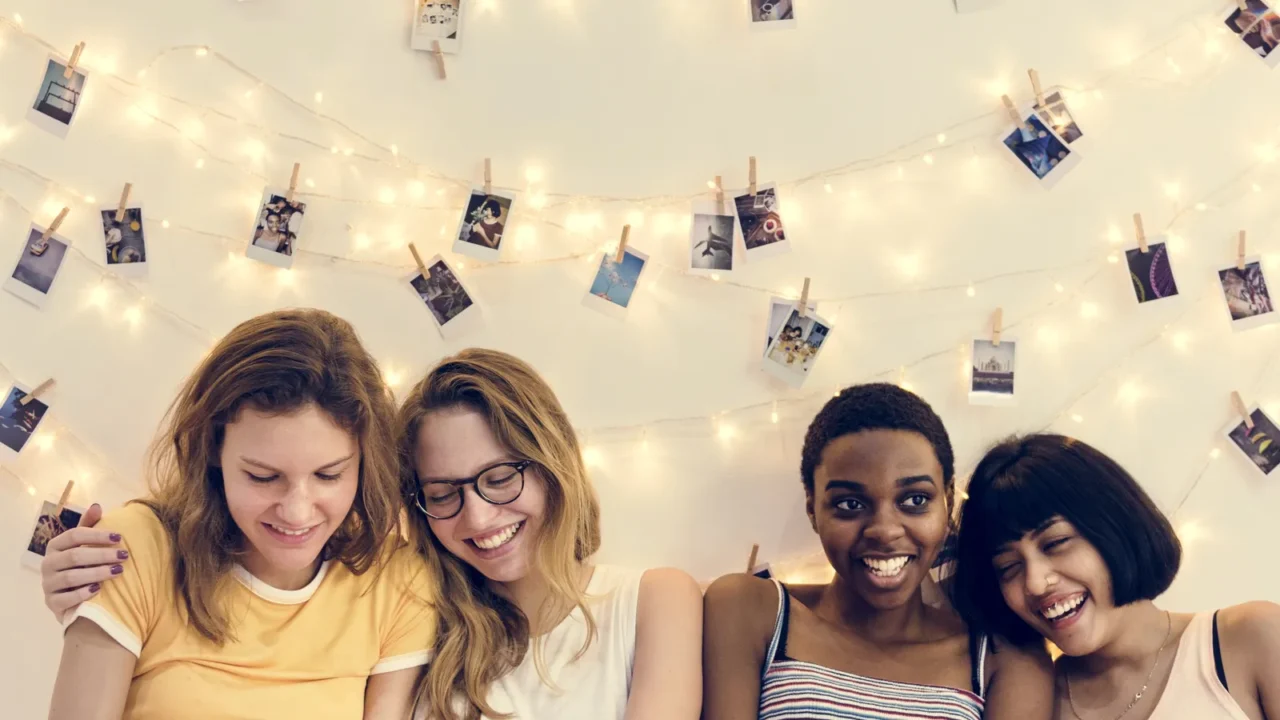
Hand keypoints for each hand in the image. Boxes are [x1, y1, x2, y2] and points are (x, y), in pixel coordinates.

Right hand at [41, 504, 126, 622]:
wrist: (70, 598)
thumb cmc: (80, 566)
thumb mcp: (84, 545)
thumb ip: (89, 527)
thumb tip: (97, 506)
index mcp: (55, 546)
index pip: (74, 535)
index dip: (97, 535)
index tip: (119, 537)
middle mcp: (48, 564)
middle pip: (74, 556)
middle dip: (102, 555)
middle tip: (124, 556)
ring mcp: (48, 584)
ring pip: (71, 577)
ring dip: (96, 573)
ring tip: (117, 571)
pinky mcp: (51, 603)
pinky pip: (65, 599)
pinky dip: (82, 594)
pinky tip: (98, 590)